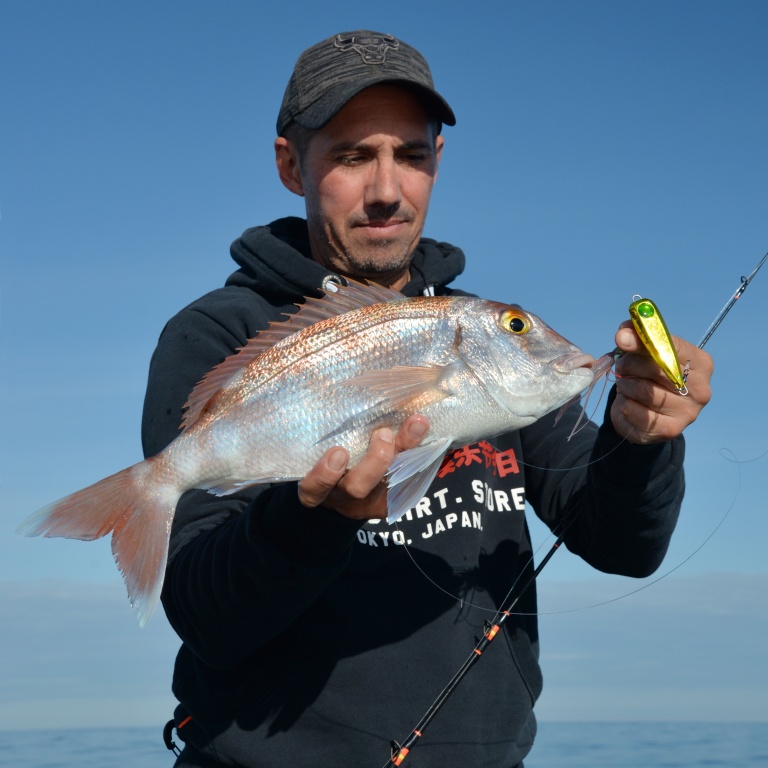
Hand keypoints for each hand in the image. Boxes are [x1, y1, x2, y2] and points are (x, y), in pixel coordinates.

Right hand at [297, 415, 429, 518]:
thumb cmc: (321, 462)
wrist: (335, 498)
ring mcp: (369, 504)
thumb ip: (323, 434)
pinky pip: (409, 483)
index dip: (324, 475)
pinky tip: (429, 435)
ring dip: (405, 452)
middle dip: (375, 460)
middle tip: (384, 432)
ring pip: (388, 485)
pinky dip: (420, 458)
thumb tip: (331, 387)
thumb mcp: (314, 452)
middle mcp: (341, 499)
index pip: (314, 488)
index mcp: (316, 489)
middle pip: (357, 488)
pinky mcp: (390, 503)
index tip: (338, 452)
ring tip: (417, 423)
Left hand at [610, 321, 712, 443]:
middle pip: (657, 369)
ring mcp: (688, 413)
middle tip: (622, 365)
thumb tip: (623, 333)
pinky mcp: (670, 430)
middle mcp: (701, 390)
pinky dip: (624, 405)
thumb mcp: (645, 352)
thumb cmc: (649, 375)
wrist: (648, 412)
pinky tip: (628, 402)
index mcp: (701, 364)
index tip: (621, 339)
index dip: (642, 341)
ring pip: (644, 391)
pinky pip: (636, 412)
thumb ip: (636, 337)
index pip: (671, 347)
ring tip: (626, 384)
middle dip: (631, 365)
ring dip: (626, 385)